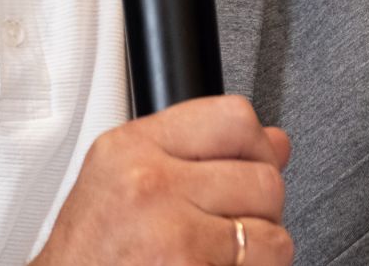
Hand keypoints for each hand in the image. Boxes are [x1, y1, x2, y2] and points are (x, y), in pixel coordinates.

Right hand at [33, 94, 292, 264]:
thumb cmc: (92, 254)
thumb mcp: (125, 181)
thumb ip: (197, 154)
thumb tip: (276, 142)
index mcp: (131, 147)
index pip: (233, 118)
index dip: (257, 148)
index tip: (251, 169)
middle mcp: (149, 182)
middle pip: (263, 177)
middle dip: (262, 210)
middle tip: (231, 228)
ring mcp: (171, 230)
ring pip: (272, 231)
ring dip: (259, 252)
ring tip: (220, 257)